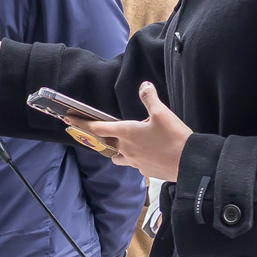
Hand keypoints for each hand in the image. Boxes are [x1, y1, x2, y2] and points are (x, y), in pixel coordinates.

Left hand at [73, 81, 191, 181]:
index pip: (97, 127)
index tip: (68, 119)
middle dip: (98, 137)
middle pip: (105, 143)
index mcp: (127, 132)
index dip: (81, 122)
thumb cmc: (175, 137)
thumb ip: (149, 98)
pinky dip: (134, 158)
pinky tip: (144, 153)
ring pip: (117, 157)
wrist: (188, 162)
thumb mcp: (162, 113)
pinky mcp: (144, 170)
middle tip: (93, 131)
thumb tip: (144, 85)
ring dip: (116, 150)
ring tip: (124, 143)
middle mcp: (126, 148)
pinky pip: (133, 164)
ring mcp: (134, 162)